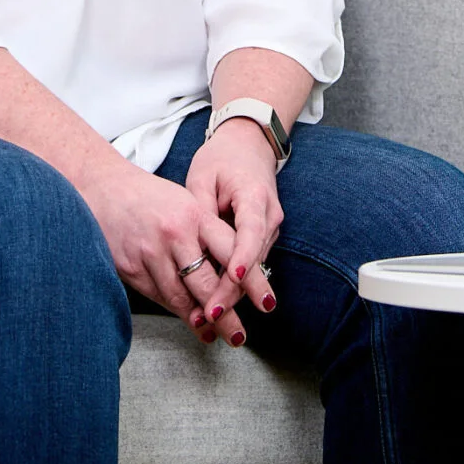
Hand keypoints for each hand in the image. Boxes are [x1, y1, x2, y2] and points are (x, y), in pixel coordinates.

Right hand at [81, 161, 251, 345]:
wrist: (103, 186)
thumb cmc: (150, 197)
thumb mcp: (185, 203)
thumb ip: (207, 235)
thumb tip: (232, 275)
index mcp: (195, 214)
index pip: (232, 251)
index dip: (251, 280)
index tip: (266, 303)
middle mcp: (175, 234)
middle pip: (208, 283)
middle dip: (227, 315)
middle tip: (240, 336)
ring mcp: (151, 253)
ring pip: (182, 298)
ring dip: (201, 321)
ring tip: (216, 335)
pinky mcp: (132, 268)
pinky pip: (160, 297)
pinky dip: (177, 311)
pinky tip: (189, 321)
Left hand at [184, 117, 283, 341]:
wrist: (249, 145)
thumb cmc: (221, 160)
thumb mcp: (202, 177)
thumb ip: (199, 210)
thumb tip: (193, 247)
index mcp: (254, 195)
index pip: (250, 231)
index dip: (242, 258)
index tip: (230, 278)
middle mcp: (269, 216)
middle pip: (253, 260)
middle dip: (233, 291)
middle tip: (211, 315)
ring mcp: (270, 228)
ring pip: (253, 268)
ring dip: (232, 294)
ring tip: (209, 318)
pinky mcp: (264, 237)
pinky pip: (250, 263)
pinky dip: (234, 284)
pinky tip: (215, 303)